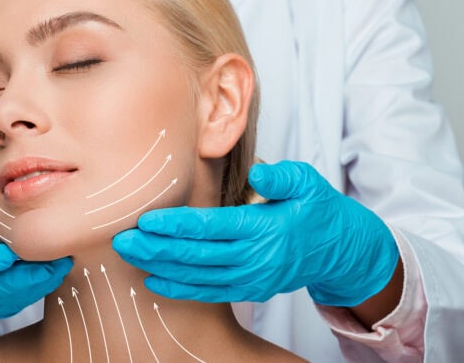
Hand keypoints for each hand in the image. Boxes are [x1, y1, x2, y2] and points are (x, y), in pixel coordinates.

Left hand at [112, 161, 398, 306]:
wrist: (340, 250)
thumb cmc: (318, 208)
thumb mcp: (308, 182)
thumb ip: (282, 175)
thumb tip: (259, 171)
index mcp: (266, 228)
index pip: (213, 227)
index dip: (177, 225)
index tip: (147, 220)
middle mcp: (257, 258)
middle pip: (197, 255)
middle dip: (157, 248)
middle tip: (122, 240)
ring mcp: (253, 278)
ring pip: (198, 276)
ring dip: (161, 267)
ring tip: (130, 255)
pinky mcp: (250, 289)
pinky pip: (210, 292)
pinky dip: (180, 288)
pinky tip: (154, 280)